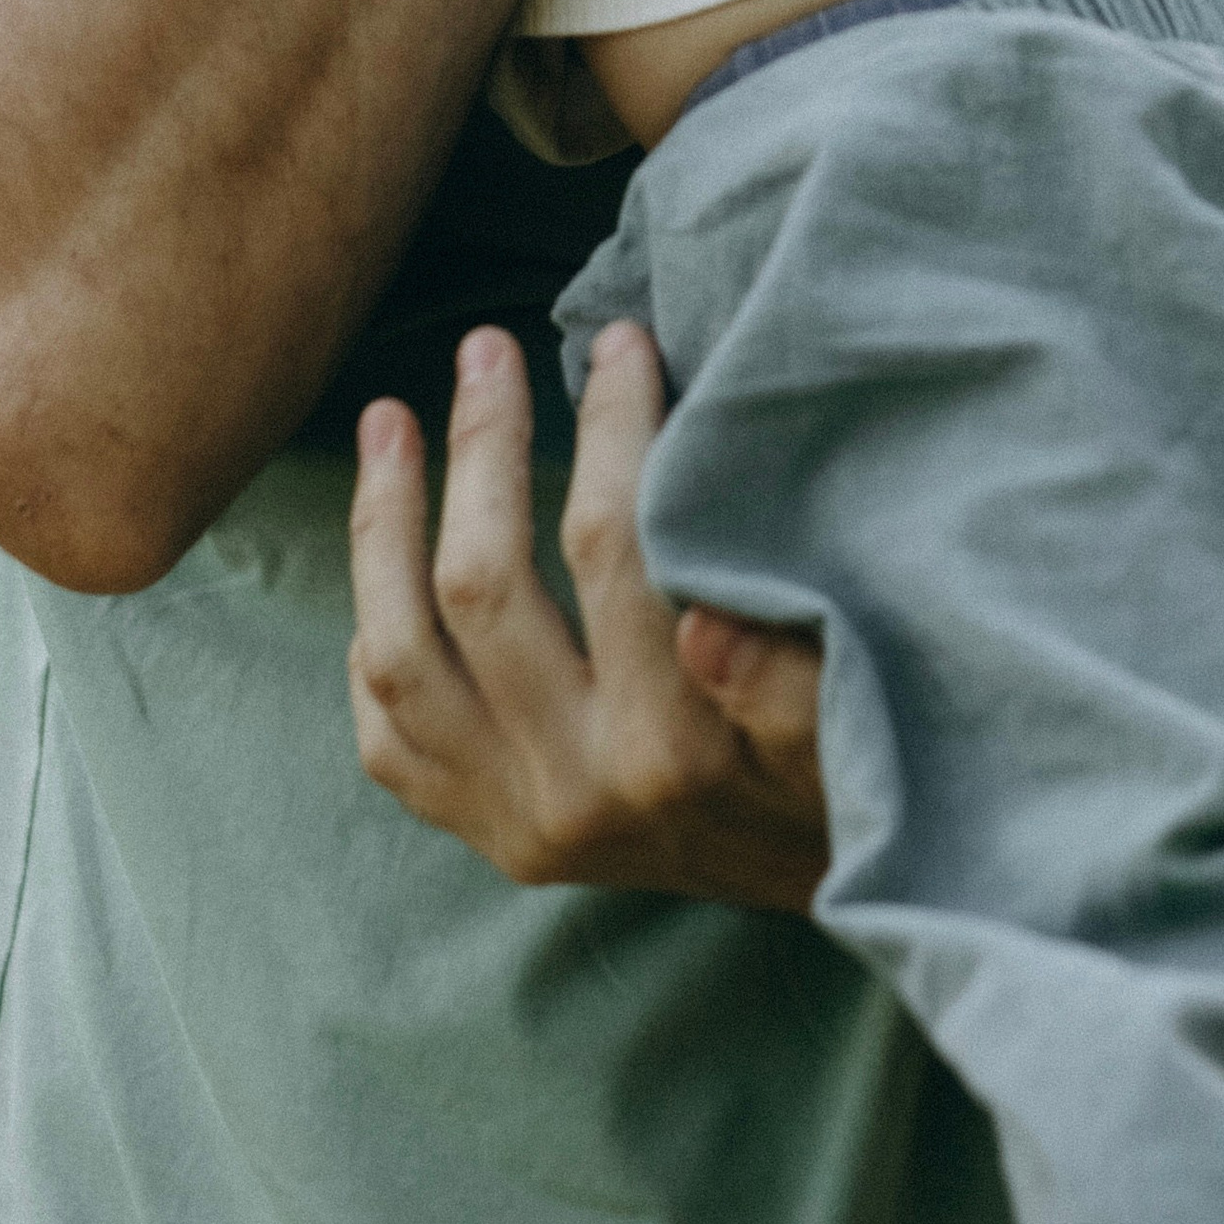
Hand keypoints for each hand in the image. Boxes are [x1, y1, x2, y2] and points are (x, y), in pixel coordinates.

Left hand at [349, 324, 829, 904]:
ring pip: (398, 655)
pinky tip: (384, 553)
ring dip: (382, 526)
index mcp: (671, 749)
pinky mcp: (488, 836)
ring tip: (387, 418)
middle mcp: (574, 791)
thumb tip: (703, 618)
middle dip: (478, 445)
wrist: (837, 883)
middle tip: (485, 348)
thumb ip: (785, 678)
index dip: (607, 426)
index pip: (611, 549)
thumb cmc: (853, 768)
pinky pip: (386, 734)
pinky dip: (370, 637)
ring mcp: (514, 820)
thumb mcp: (849, 722)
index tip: (616, 341)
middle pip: (481, 588)